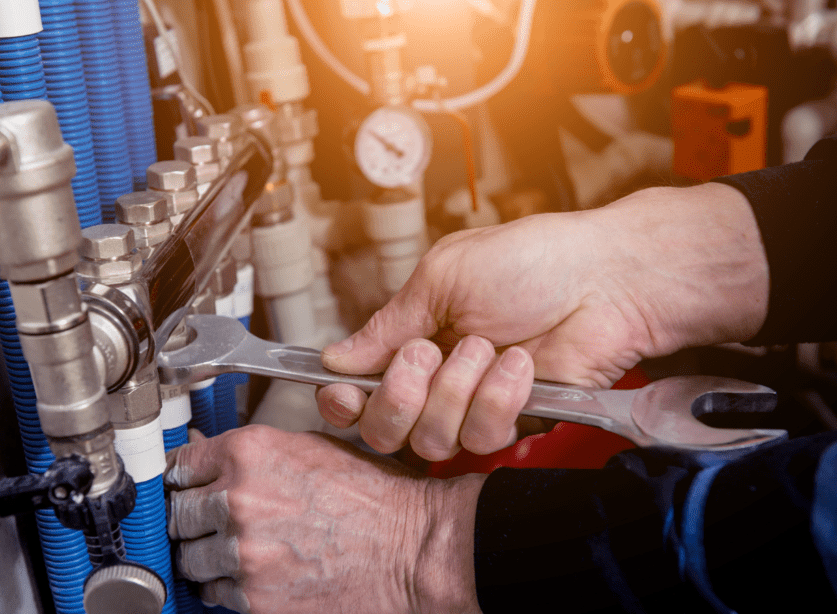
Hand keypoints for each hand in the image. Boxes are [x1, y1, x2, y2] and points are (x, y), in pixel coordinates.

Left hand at [164, 427, 484, 613]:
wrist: (414, 548)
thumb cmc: (376, 497)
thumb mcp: (314, 450)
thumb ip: (255, 454)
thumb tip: (210, 457)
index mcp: (251, 452)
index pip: (179, 464)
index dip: (185, 478)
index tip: (187, 487)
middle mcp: (238, 499)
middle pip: (177, 514)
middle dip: (195, 520)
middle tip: (222, 522)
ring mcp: (242, 553)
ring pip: (190, 559)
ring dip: (209, 557)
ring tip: (248, 551)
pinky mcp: (253, 599)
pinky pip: (215, 595)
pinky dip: (230, 588)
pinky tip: (263, 575)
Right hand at [317, 183, 768, 460]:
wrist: (602, 279)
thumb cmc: (528, 262)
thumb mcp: (442, 278)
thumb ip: (388, 325)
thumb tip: (336, 358)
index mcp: (411, 339)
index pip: (356, 390)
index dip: (341, 400)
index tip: (341, 393)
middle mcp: (435, 381)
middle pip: (383, 430)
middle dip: (400, 396)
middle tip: (429, 353)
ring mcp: (473, 407)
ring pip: (431, 440)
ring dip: (456, 389)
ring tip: (488, 347)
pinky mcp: (513, 424)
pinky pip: (482, 437)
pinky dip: (498, 397)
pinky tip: (520, 364)